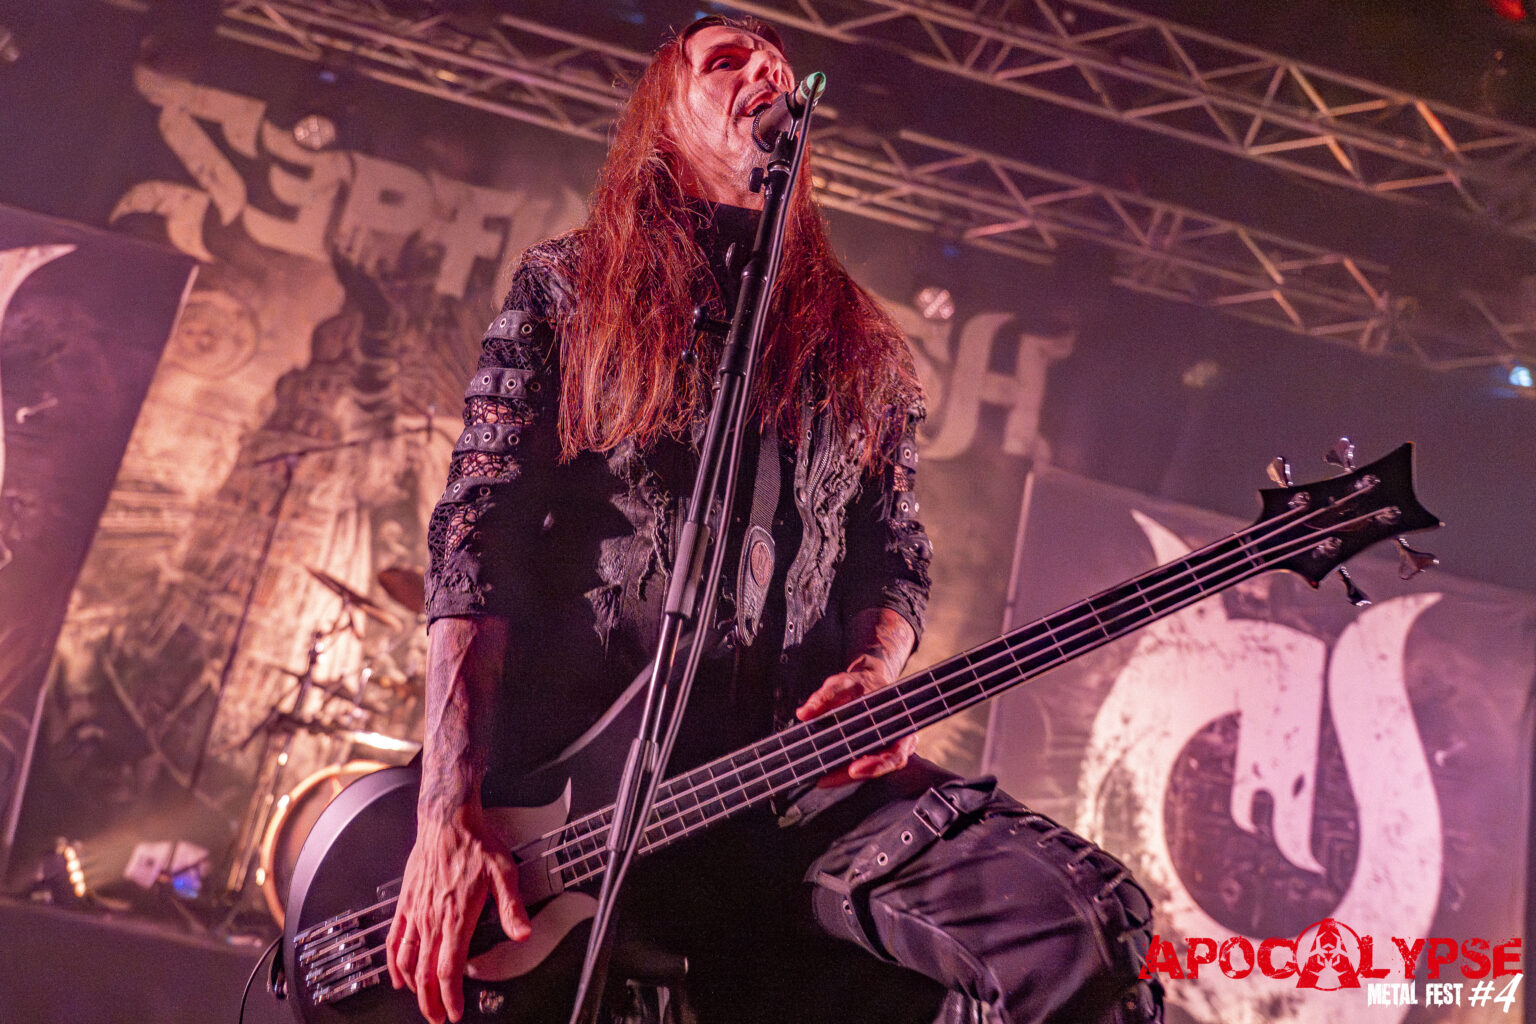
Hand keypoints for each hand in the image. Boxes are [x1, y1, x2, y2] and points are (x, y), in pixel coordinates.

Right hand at [385, 807, 530, 1023]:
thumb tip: (523, 933)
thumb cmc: (476, 844)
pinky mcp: (406, 903)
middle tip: (437, 1018)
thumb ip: (512, 908)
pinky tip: (398, 976)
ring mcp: (416, 912)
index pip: (449, 969)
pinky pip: (394, 939)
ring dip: (414, 988)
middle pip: (426, 973)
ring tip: (421, 1003)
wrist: (447, 821)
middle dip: (430, 1002)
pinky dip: (394, 963)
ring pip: (408, 961)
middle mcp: (433, 918)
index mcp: (457, 915)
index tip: (455, 1012)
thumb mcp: (504, 873)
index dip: (450, 997)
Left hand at [795, 653, 916, 787]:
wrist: (867, 684)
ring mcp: (882, 751)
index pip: (894, 754)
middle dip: (849, 777)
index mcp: (899, 725)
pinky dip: (839, 771)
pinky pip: (856, 767)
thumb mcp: (845, 683)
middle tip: (823, 780)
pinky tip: (822, 773)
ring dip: (841, 777)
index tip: (854, 770)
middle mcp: (895, 743)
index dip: (877, 765)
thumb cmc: (861, 684)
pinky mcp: (868, 754)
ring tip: (818, 778)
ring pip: (864, 772)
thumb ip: (827, 695)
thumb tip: (804, 713)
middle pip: (875, 769)